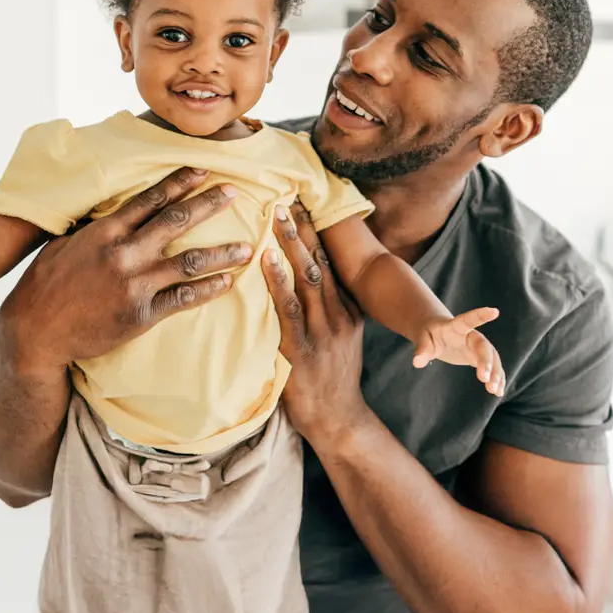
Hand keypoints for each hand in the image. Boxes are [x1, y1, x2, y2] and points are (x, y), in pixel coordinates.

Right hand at [0, 168, 253, 375]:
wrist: (35, 331)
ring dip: (221, 253)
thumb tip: (111, 212)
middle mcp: (123, 253)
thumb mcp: (64, 245)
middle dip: (208, 204)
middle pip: (175, 222)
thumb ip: (94, 229)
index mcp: (104, 232)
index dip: (179, 183)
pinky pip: (183, 299)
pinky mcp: (140, 314)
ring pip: (188, 261)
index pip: (149, 200)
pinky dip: (207, 290)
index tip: (202, 171)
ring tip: (246, 247)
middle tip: (234, 193)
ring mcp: (134, 284)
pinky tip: (227, 283)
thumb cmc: (45, 285)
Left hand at [262, 202, 370, 448]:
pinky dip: (276, 280)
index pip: (331, 259)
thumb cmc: (329, 377)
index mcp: (348, 309)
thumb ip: (324, 310)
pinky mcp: (303, 348)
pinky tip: (264, 259)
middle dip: (303, 226)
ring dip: (290, 243)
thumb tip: (302, 279)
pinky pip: (288, 308)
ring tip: (275, 213)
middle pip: (320, 259)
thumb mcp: (338, 338)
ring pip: (307, 276)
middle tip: (285, 193)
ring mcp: (323, 330)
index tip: (301, 200)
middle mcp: (339, 314)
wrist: (338, 419)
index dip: (316, 229)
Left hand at [414, 309, 505, 395]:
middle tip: (484, 379)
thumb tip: (416, 363)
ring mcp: (478, 348)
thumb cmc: (428, 333)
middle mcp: (471, 336)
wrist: (436, 334)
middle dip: (486, 362)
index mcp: (456, 326)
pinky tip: (498, 393)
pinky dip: (496, 379)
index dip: (480, 315)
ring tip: (494, 391)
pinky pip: (492, 368)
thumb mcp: (422, 339)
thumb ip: (422, 349)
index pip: (468, 320)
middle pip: (484, 347)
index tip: (494, 311)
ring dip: (495, 374)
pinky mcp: (479, 358)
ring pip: (492, 359)